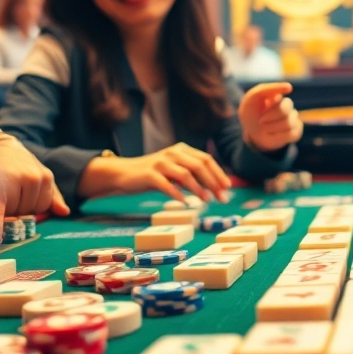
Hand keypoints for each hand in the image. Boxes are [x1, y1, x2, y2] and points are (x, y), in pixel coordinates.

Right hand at [0, 133, 68, 226]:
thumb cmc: (16, 163)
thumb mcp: (38, 173)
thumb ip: (52, 194)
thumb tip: (65, 212)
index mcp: (45, 177)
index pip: (42, 208)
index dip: (30, 206)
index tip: (20, 196)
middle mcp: (33, 179)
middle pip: (27, 212)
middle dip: (17, 208)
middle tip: (7, 191)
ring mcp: (15, 181)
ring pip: (13, 214)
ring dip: (6, 209)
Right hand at [82, 143, 231, 203]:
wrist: (124, 173)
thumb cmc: (154, 175)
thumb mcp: (175, 173)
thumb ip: (192, 177)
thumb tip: (215, 189)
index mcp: (182, 150)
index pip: (206, 159)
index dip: (219, 173)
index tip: (228, 188)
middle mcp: (173, 153)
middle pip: (199, 166)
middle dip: (213, 182)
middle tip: (222, 198)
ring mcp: (161, 162)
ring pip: (185, 174)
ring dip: (198, 189)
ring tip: (207, 200)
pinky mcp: (149, 174)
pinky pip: (166, 185)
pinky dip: (177, 194)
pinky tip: (185, 203)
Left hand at [239, 82, 301, 151]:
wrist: (251, 134)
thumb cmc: (251, 114)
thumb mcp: (252, 98)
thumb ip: (267, 89)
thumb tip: (289, 87)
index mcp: (277, 96)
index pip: (279, 96)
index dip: (269, 103)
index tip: (263, 108)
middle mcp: (287, 106)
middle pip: (284, 108)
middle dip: (270, 116)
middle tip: (261, 120)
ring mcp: (292, 119)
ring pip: (289, 122)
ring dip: (273, 127)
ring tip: (265, 128)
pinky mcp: (296, 132)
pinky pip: (292, 134)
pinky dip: (279, 136)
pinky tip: (274, 134)